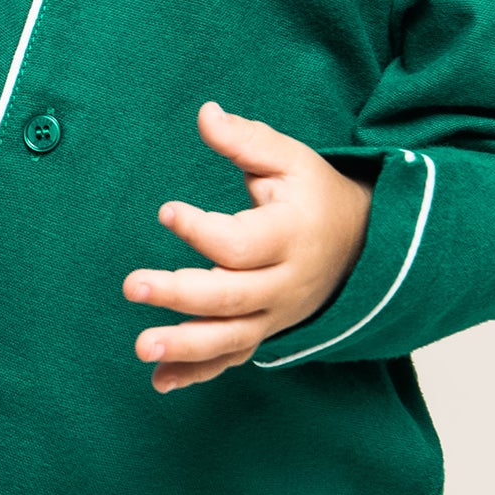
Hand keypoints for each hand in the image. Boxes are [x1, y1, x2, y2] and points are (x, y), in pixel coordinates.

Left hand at [123, 101, 372, 392]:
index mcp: (289, 236)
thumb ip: (246, 141)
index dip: (201, 230)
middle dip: (180, 294)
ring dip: (184, 347)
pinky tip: (159, 381)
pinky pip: (231, 360)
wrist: (362, 246)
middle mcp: (284, 284)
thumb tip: (204, 113)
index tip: (166, 212)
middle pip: (230, 297)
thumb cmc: (315, 196)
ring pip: (230, 339)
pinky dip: (197, 373)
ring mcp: (275, 315)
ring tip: (141, 347)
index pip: (241, 243)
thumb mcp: (290, 160)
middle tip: (132, 285)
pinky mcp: (265, 332)